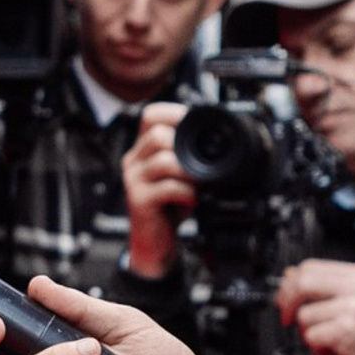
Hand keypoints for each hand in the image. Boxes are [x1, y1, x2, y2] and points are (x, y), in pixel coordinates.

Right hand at [122, 101, 194, 280]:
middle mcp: (134, 160)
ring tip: (200, 182)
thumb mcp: (182, 176)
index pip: (151, 115)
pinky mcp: (138, 200)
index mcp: (143, 149)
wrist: (155, 242)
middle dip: (185, 145)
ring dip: (189, 170)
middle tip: (203, 161)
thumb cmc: (170, 207)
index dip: (175, 113)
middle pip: (157, 133)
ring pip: (163, 159)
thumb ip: (190, 157)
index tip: (196, 122)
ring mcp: (133, 179)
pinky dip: (186, 191)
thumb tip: (221, 142)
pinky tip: (193, 199)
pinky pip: (166, 187)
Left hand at [276, 258, 354, 354]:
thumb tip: (289, 275)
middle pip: (302, 283)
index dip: (290, 283)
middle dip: (288, 303)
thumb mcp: (350, 300)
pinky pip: (310, 336)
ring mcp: (353, 308)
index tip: (285, 299)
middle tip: (288, 319)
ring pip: (304, 314)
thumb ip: (321, 286)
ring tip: (328, 338)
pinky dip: (316, 347)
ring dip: (308, 332)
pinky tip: (332, 348)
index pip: (310, 267)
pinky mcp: (346, 330)